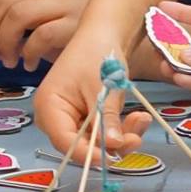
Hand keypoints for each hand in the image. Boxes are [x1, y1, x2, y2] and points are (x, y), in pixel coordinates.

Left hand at [0, 0, 93, 71]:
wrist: (118, 37)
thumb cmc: (74, 31)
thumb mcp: (43, 15)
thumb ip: (14, 17)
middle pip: (4, 1)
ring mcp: (67, 0)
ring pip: (18, 16)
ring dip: (4, 43)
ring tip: (7, 61)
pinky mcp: (77, 23)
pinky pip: (41, 36)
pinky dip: (28, 53)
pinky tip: (29, 65)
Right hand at [33, 36, 151, 158]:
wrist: (106, 34)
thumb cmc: (98, 54)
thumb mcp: (103, 88)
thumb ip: (106, 119)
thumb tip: (113, 147)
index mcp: (49, 106)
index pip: (64, 141)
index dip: (88, 154)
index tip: (112, 157)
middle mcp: (56, 117)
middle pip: (80, 145)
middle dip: (110, 145)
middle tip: (136, 138)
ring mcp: (72, 118)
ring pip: (96, 142)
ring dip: (121, 136)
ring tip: (141, 120)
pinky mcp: (88, 118)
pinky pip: (104, 133)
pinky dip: (121, 128)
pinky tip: (139, 117)